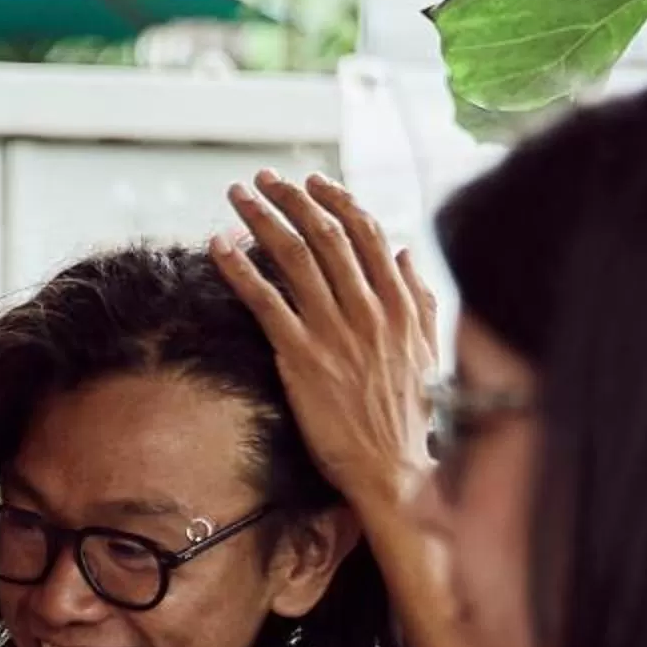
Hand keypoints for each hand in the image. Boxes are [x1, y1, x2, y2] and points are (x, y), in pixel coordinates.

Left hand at [215, 171, 440, 513]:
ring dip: (260, 219)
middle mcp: (367, 308)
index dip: (335, 199)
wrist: (392, 468)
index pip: (366, 232)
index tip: (312, 182)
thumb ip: (419, 296)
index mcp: (399, 302)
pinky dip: (238, 269)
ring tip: (237, 196)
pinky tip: (218, 248)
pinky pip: (264, 301)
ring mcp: (333, 331)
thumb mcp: (427, 348)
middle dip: (290, 198)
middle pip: (324, 234)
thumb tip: (404, 251)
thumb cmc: (410, 415)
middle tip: (262, 179)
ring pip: (293, 256)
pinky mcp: (301, 358)